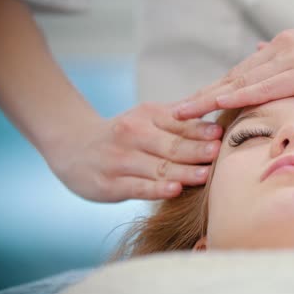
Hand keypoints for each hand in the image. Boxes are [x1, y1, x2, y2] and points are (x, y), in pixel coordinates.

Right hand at [46, 102, 221, 201]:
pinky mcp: (109, 184)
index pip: (179, 124)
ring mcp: (119, 160)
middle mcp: (132, 134)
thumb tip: (219, 103)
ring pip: (157, 167)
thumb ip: (180, 116)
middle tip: (220, 153)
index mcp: (147, 116)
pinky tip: (174, 190)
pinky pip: (138, 187)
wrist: (71, 146)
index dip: (201, 130)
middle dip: (197, 150)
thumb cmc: (124, 134)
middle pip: (171, 145)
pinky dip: (157, 189)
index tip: (221, 133)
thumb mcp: (147, 117)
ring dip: (183, 171)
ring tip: (205, 175)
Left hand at [173, 17, 293, 118]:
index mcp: (287, 47)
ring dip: (209, 97)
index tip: (197, 104)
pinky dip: (237, 97)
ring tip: (182, 112)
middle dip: (204, 94)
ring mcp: (292, 57)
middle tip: (176, 111)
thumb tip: (266, 57)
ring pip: (241, 81)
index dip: (218, 89)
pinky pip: (264, 87)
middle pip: (234, 76)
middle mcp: (282, 48)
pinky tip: (217, 105)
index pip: (245, 72)